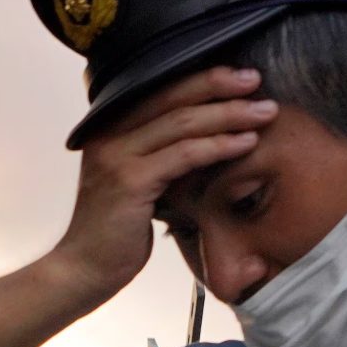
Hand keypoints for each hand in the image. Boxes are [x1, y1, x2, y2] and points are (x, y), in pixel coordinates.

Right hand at [43, 66, 273, 307]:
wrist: (83, 270)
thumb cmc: (116, 232)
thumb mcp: (138, 183)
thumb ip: (159, 156)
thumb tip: (204, 137)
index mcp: (109, 128)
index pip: (161, 90)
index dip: (202, 79)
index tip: (241, 76)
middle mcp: (108, 133)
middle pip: (171, 96)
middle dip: (218, 85)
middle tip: (256, 80)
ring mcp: (116, 155)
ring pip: (182, 122)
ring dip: (228, 115)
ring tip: (263, 112)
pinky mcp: (128, 181)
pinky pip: (183, 155)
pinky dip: (218, 146)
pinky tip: (245, 143)